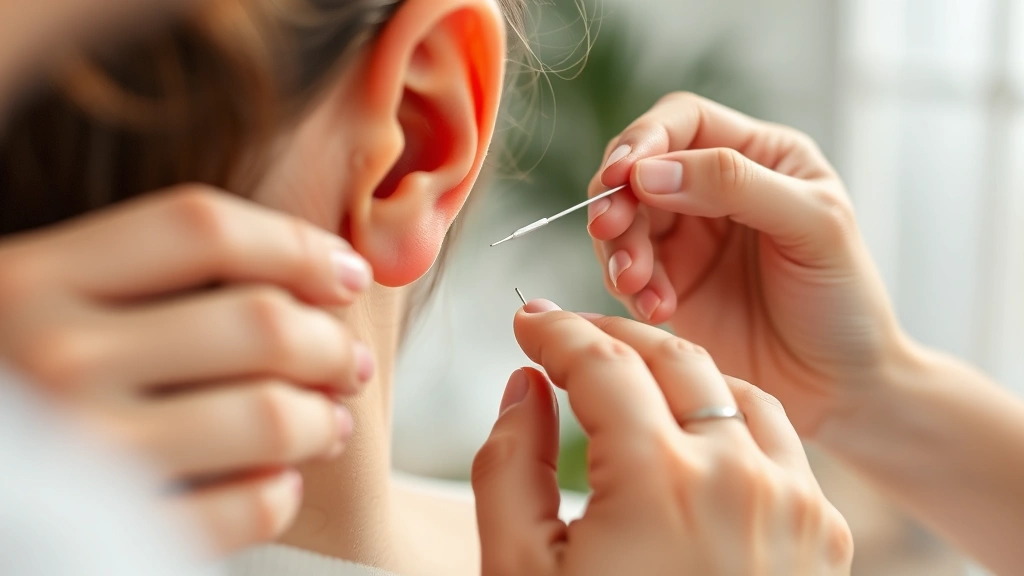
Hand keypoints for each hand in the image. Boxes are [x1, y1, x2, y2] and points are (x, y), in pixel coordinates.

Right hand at [0, 185, 373, 553]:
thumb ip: (133, 272)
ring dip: (324, 419)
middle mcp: (52, 358)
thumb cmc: (9, 382)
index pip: (202, 229)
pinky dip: (280, 493)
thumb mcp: (32, 304)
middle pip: (259, 322)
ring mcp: (83, 454)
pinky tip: (278, 482)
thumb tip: (310, 260)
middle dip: (332, 343)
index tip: (347, 273)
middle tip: (351, 364)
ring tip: (331, 423)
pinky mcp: (113, 533)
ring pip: (271, 415)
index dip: (297, 245)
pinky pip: (248, 506)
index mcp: (31, 279)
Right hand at [472, 300, 852, 575]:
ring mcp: (796, 505)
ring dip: (674, 370)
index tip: (528, 322)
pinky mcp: (825, 535)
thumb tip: (525, 386)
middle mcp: (742, 479)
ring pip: (732, 389)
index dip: (555, 332)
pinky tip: (688, 431)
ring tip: (624, 378)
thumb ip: (508, 463)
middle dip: (612, 335)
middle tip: (567, 338)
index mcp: (661, 484)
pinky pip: (777, 440)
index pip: (600, 362)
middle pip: (672, 357)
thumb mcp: (519, 572)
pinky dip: (727, 416)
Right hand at [587, 92, 904, 436]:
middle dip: (618, 199)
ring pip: (624, 221)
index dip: (643, 139)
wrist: (841, 389)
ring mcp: (689, 238)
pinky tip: (656, 310)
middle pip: (638, 169)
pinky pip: (627, 271)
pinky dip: (630, 288)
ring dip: (619, 249)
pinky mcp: (670, 285)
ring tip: (636, 285)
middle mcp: (717, 189)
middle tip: (610, 232)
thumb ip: (735, 185)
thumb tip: (649, 171)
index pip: (683, 122)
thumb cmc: (845, 302)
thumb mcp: (813, 226)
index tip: (621, 175)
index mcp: (760, 155)